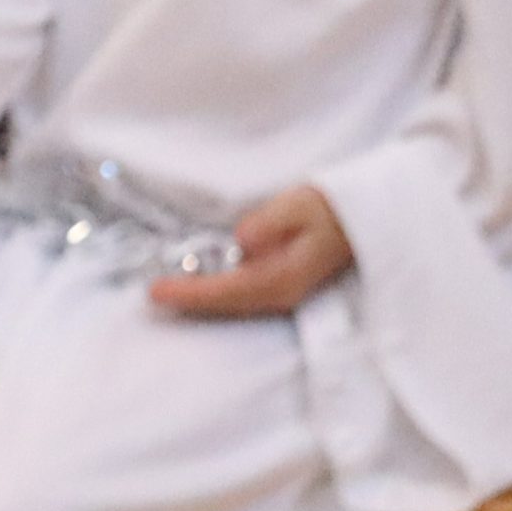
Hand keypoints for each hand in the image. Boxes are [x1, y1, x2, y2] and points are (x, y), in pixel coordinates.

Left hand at [149, 183, 353, 319]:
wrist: (360, 219)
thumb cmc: (329, 208)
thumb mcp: (299, 205)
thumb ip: (270, 222)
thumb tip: (242, 239)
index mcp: (284, 278)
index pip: (227, 291)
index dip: (190, 293)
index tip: (156, 291)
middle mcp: (281, 294)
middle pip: (225, 305)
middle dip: (188, 301)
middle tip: (151, 295)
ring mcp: (282, 294)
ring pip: (232, 305)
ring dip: (198, 301)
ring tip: (164, 294)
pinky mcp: (280, 287)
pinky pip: (239, 298)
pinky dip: (214, 296)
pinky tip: (194, 288)